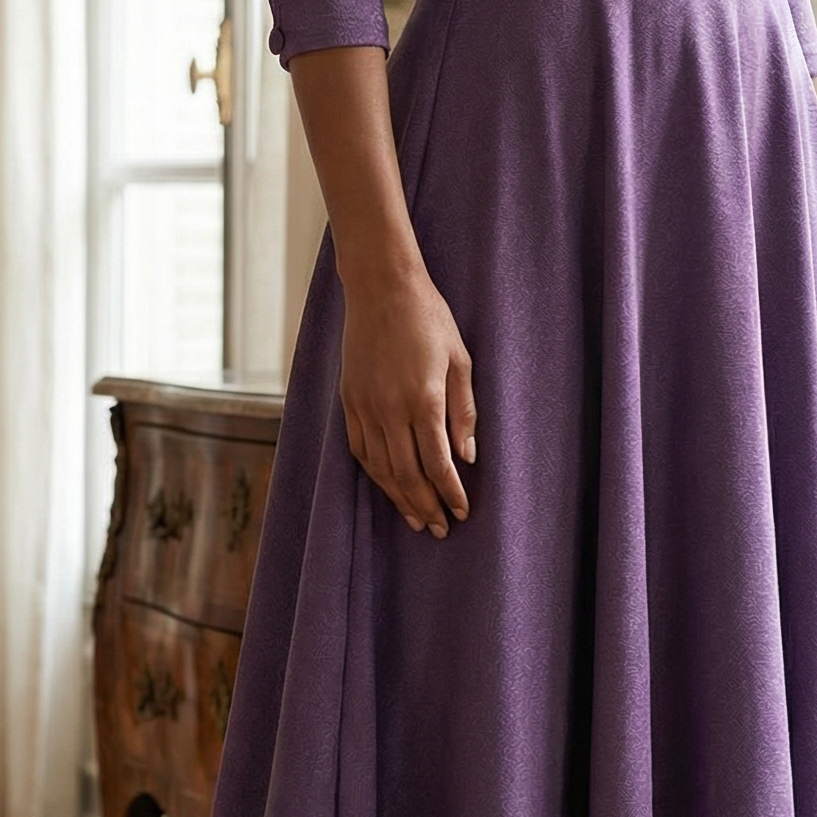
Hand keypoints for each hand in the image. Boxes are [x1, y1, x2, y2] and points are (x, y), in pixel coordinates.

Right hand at [339, 260, 476, 538]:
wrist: (381, 288)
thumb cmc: (429, 319)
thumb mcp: (460, 360)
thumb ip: (463, 411)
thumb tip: (467, 456)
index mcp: (423, 400)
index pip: (438, 463)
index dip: (451, 492)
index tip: (463, 511)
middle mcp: (390, 409)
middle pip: (407, 474)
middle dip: (426, 505)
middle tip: (441, 528)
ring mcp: (365, 406)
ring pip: (380, 467)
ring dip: (399, 497)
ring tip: (417, 518)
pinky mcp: (349, 400)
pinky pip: (359, 449)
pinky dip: (374, 473)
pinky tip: (387, 485)